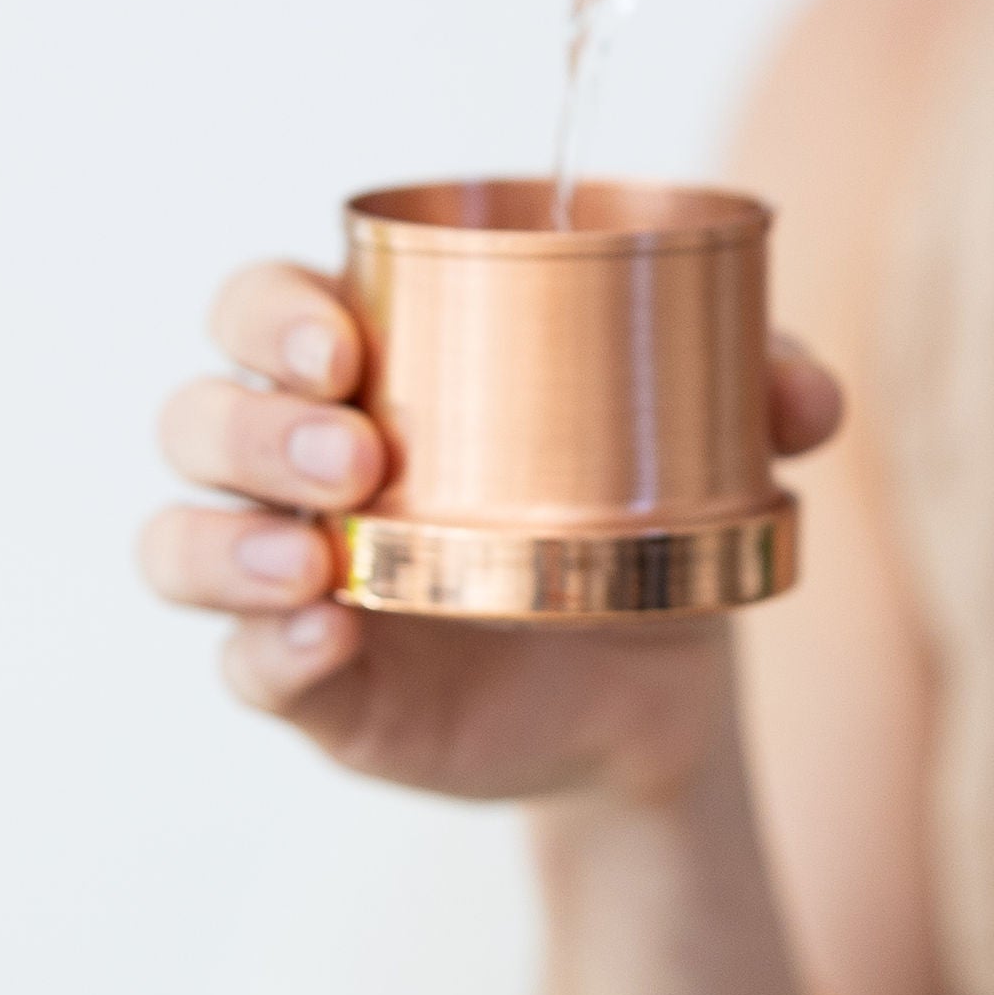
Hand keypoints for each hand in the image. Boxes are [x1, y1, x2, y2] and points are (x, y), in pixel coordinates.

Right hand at [141, 260, 848, 808]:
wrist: (660, 687)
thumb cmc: (644, 509)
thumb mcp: (708, 437)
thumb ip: (765, 388)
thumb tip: (811, 398)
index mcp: (371, 364)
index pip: (262, 305)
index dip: (270, 311)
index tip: (340, 339)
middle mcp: (303, 463)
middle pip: (200, 414)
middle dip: (253, 425)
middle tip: (355, 454)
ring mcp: (294, 577)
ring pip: (181, 540)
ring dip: (225, 546)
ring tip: (314, 563)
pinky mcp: (317, 688)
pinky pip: (243, 670)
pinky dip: (267, 656)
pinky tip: (326, 646)